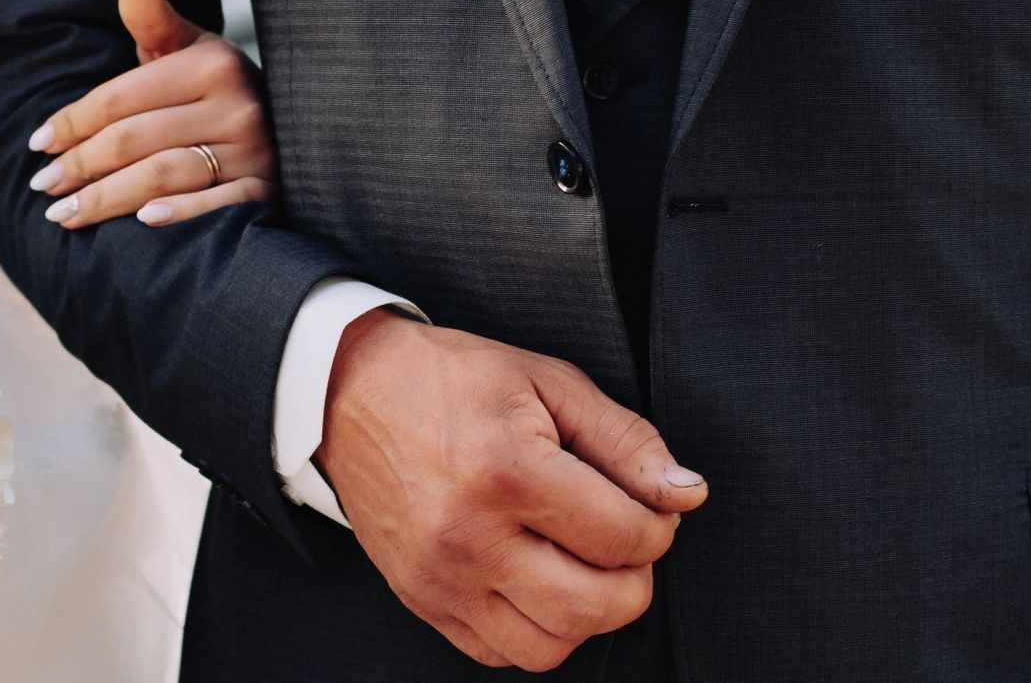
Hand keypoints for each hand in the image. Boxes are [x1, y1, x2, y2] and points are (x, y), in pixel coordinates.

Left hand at [26, 0, 275, 228]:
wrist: (289, 128)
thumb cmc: (214, 89)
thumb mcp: (185, 44)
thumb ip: (147, 8)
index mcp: (210, 65)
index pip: (120, 98)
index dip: (72, 122)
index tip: (37, 144)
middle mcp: (236, 105)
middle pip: (133, 140)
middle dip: (79, 166)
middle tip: (42, 187)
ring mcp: (254, 152)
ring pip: (163, 176)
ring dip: (107, 199)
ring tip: (64, 213)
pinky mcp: (267, 192)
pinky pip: (217, 207)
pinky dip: (181, 215)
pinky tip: (142, 223)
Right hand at [316, 312, 708, 672]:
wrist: (344, 393)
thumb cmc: (446, 379)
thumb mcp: (545, 381)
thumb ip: (624, 440)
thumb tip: (685, 494)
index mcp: (505, 470)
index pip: (623, 536)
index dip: (657, 524)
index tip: (647, 504)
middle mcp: (468, 534)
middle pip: (595, 605)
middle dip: (634, 579)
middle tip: (623, 541)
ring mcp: (440, 575)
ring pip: (550, 646)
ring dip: (585, 613)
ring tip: (579, 563)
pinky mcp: (420, 598)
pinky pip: (498, 652)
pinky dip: (533, 629)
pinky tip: (533, 580)